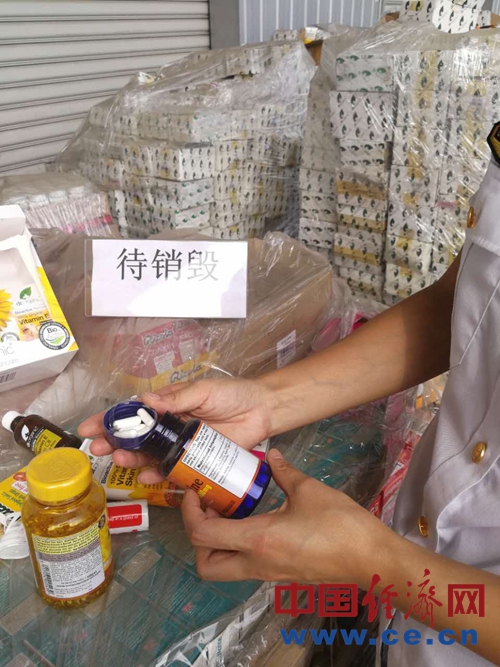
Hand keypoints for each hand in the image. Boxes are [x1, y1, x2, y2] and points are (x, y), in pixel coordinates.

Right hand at [78, 377, 273, 483]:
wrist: (262, 410)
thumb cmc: (232, 395)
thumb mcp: (204, 390)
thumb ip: (177, 399)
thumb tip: (146, 400)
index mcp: (169, 406)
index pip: (134, 412)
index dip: (110, 419)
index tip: (89, 427)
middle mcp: (171, 427)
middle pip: (136, 438)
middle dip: (114, 443)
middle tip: (97, 449)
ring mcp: (182, 446)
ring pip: (150, 456)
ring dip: (132, 460)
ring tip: (119, 460)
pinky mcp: (196, 462)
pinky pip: (173, 472)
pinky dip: (159, 476)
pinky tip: (147, 478)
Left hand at [182, 449, 396, 586]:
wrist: (371, 559)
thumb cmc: (339, 524)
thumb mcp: (308, 489)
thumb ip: (283, 471)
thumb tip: (271, 455)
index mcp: (256, 540)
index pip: (202, 535)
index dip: (188, 512)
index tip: (195, 490)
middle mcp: (255, 563)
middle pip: (205, 566)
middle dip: (197, 539)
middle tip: (208, 508)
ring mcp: (268, 574)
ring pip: (224, 569)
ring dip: (216, 545)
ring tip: (229, 512)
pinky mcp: (281, 576)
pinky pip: (246, 566)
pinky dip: (238, 547)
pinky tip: (253, 520)